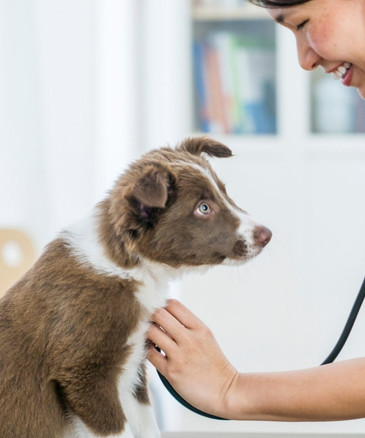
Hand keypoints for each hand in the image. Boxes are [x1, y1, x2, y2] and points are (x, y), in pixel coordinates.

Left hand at [146, 299, 237, 418]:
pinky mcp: (171, 372)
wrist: (226, 391)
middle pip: (160, 314)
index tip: (160, 313)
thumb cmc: (214, 364)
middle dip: (152, 317)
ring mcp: (180, 355)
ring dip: (148, 334)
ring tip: (152, 339)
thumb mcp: (206, 337)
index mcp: (199, 328)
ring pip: (151, 332)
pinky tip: (154, 352)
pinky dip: (148, 351)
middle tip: (152, 324)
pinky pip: (150, 354)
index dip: (162, 306)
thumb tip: (165, 316)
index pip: (173, 304)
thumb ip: (188, 326)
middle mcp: (189, 339)